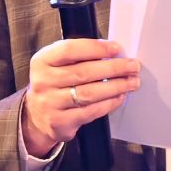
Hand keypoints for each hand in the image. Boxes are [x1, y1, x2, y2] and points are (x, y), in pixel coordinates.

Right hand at [21, 38, 139, 156]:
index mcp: (42, 61)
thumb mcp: (57, 65)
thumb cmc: (55, 85)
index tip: (116, 49)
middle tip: (132, 66)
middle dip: (113, 68)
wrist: (37, 116)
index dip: (95, 48)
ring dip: (116, 86)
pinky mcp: (60, 122)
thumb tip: (113, 53)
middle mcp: (43, 82)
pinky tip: (119, 97)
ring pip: (89, 93)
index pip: (69, 50)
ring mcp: (50, 103)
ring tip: (131, 82)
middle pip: (83, 72)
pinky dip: (109, 103)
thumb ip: (79, 57)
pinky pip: (90, 111)